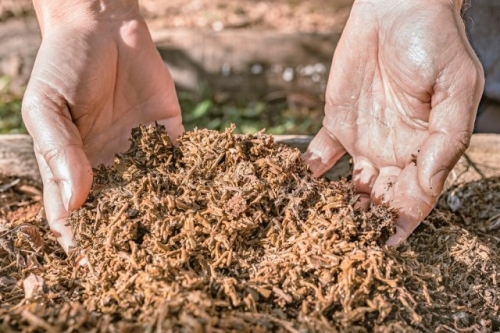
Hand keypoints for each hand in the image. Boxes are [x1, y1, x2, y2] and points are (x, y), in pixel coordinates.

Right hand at [22, 0, 183, 252]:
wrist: (103, 27)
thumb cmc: (63, 66)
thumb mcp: (47, 108)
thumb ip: (61, 152)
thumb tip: (77, 202)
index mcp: (72, 166)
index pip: (75, 214)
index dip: (82, 239)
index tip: (94, 264)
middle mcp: (109, 166)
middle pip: (118, 212)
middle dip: (128, 238)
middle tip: (144, 266)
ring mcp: (141, 153)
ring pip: (153, 194)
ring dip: (163, 219)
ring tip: (177, 248)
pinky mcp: (170, 135)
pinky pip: (182, 165)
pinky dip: (192, 185)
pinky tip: (202, 206)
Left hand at [303, 0, 483, 245]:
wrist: (395, 9)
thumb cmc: (435, 42)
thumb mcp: (455, 88)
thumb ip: (445, 138)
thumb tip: (428, 184)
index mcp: (425, 148)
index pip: (415, 198)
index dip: (401, 225)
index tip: (382, 247)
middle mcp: (394, 152)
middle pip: (379, 199)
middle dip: (363, 222)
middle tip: (339, 242)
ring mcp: (364, 140)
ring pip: (349, 186)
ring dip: (335, 206)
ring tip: (315, 226)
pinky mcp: (337, 123)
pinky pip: (321, 156)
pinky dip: (309, 174)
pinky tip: (296, 190)